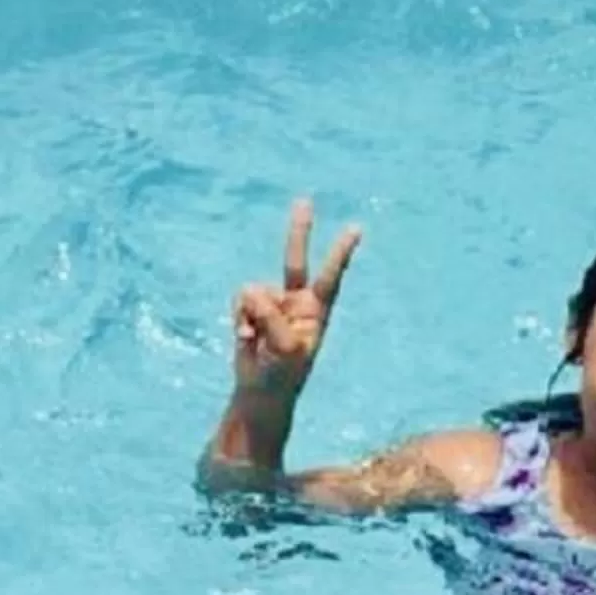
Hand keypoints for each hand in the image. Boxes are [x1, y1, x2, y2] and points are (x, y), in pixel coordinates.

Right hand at [232, 199, 360, 407]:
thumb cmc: (282, 375)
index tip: (356, 228)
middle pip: (295, 260)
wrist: (259, 393)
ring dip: (251, 314)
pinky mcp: (250, 310)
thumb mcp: (286, 348)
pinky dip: (239, 317)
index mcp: (316, 312)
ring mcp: (273, 304)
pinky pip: (240, 300)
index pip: (331, 276)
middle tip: (305, 201)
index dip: (341, 253)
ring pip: (255, 290)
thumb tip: (251, 292)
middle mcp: (296, 302)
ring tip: (258, 340)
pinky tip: (246, 337)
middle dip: (299, 232)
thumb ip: (271, 315)